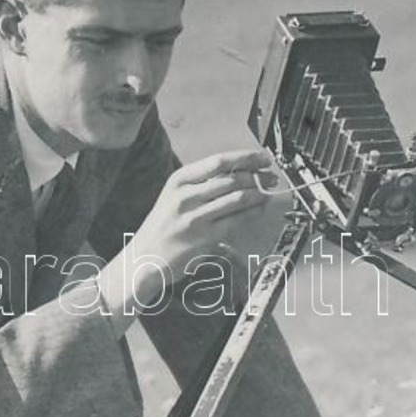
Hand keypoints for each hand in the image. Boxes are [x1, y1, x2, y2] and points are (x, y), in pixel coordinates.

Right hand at [95, 148, 272, 329]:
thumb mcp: (174, 196)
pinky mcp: (205, 238)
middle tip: (270, 177)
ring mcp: (195, 218)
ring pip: (237, 199)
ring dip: (258, 194)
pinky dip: (252, 213)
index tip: (262, 157)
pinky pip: (236, 221)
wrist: (144, 258)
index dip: (245, 157)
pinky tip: (258, 210)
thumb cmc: (163, 227)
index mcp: (178, 180)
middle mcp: (186, 196)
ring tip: (267, 192)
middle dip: (257, 176)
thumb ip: (201, 184)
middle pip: (231, 179)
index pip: (218, 161)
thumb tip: (239, 172)